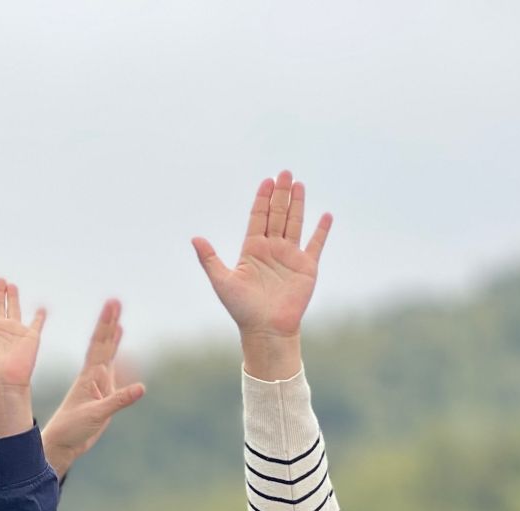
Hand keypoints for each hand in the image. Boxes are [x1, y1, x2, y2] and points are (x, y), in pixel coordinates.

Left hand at [41, 299, 145, 477]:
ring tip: (118, 323)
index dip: (107, 323)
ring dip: (113, 340)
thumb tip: (142, 387)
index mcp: (90, 376)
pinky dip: (120, 363)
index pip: (99, 343)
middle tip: (115, 301)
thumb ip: (118, 400)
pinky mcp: (103, 397)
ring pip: (108, 358)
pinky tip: (123, 357)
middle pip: (104, 344)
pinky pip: (114, 376)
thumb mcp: (97, 414)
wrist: (62, 444)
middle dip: (110, 323)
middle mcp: (94, 377)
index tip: (112, 304)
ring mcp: (98, 386)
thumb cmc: (72, 429)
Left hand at [192, 170, 330, 377]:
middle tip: (285, 172)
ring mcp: (290, 257)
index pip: (258, 218)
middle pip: (277, 215)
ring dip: (297, 204)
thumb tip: (194, 238)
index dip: (261, 200)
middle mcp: (271, 250)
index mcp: (252, 250)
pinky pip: (315, 245)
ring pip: (295, 224)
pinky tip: (325, 215)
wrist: (266, 329)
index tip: (266, 181)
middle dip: (280, 194)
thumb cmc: (242, 309)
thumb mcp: (222, 281)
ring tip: (299, 184)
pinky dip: (320, 231)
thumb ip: (209, 259)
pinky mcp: (306, 267)